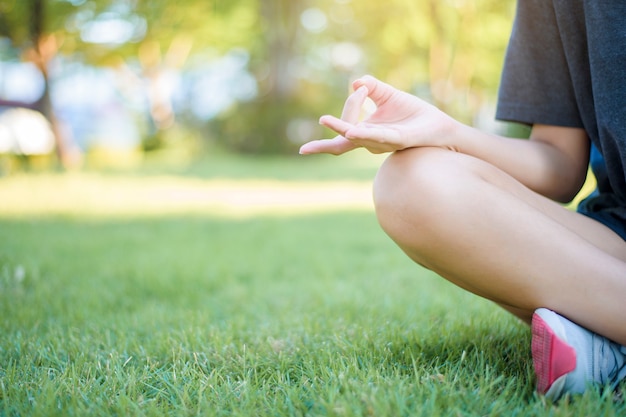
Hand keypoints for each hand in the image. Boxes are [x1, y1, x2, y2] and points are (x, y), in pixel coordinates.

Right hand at [299, 75, 458, 154]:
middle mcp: (370, 141)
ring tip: (324, 120)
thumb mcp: (388, 95)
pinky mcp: (398, 140)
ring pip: (357, 136)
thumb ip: (372, 87)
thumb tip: (356, 83)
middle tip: (307, 145)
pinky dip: (364, 133)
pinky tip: (352, 131)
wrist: (438, 126)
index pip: (345, 126)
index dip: (350, 104)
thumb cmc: (412, 114)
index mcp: (365, 133)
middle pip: (341, 144)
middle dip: (322, 146)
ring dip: (342, 127)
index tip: (362, 89)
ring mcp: (383, 143)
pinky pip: (378, 137)